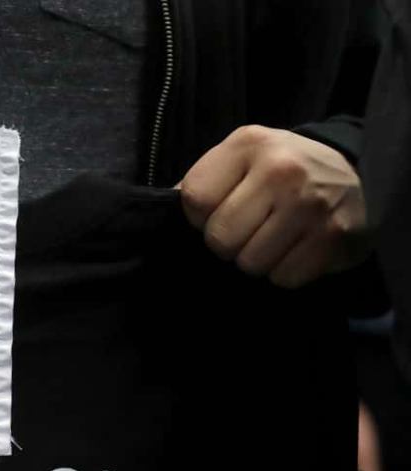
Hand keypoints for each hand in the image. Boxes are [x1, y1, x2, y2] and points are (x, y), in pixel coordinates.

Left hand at [180, 125, 368, 287]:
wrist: (357, 173)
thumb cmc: (282, 169)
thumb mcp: (241, 157)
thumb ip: (203, 181)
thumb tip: (160, 209)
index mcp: (248, 144)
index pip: (193, 200)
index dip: (198, 218)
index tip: (218, 212)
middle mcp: (281, 170)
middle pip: (219, 238)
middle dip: (227, 244)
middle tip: (249, 230)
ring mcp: (309, 205)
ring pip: (249, 263)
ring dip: (256, 261)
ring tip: (274, 238)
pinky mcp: (333, 238)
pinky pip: (283, 278)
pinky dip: (285, 271)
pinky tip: (296, 248)